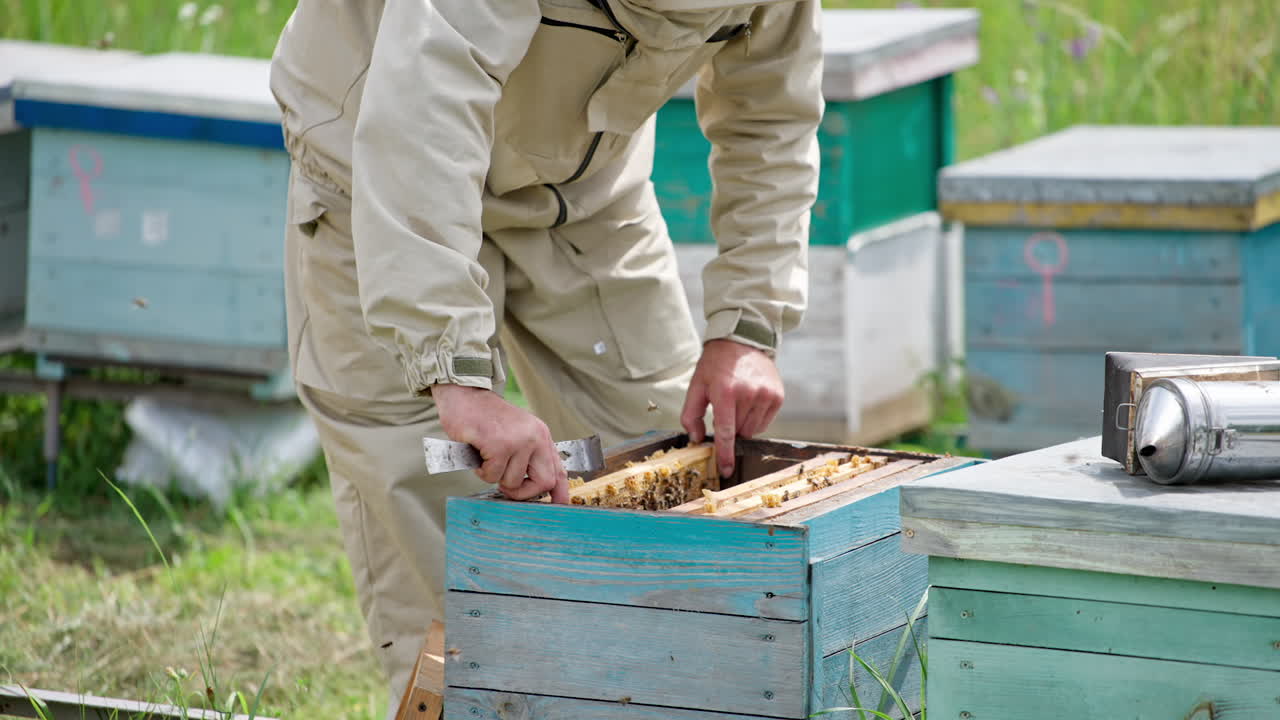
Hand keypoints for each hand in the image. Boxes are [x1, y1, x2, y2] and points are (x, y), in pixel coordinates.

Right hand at [432, 384, 569, 503]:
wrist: (464, 395)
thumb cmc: (486, 418)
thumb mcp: (517, 433)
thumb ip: (529, 456)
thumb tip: (536, 486)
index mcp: (541, 435)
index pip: (558, 470)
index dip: (560, 493)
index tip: (559, 507)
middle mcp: (535, 437)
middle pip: (543, 482)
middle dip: (522, 492)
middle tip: (505, 485)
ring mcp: (518, 441)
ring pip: (511, 482)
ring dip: (494, 476)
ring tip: (487, 457)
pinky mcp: (498, 445)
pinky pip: (492, 476)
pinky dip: (481, 470)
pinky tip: (478, 452)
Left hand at [679, 339, 784, 477]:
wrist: (742, 340)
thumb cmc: (715, 365)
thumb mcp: (696, 385)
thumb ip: (691, 414)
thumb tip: (696, 439)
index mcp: (726, 392)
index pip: (726, 432)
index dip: (725, 454)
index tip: (725, 470)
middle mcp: (749, 394)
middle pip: (739, 433)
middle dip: (730, 429)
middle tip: (725, 410)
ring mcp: (766, 395)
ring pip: (753, 430)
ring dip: (743, 425)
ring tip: (737, 404)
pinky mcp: (777, 396)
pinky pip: (764, 423)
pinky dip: (755, 419)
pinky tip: (749, 403)